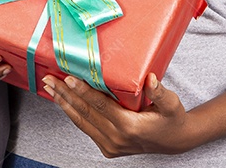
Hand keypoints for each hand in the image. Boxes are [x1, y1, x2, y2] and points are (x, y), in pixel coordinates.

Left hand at [41, 72, 198, 157]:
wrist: (175, 142)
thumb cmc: (172, 118)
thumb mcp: (172, 104)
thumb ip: (160, 92)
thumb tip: (150, 79)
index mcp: (130, 126)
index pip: (100, 105)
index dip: (83, 91)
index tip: (69, 77)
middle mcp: (117, 139)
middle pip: (85, 113)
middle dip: (66, 94)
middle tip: (50, 79)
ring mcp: (110, 146)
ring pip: (81, 122)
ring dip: (64, 104)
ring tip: (50, 88)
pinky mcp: (108, 148)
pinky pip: (86, 128)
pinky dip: (73, 114)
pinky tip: (64, 102)